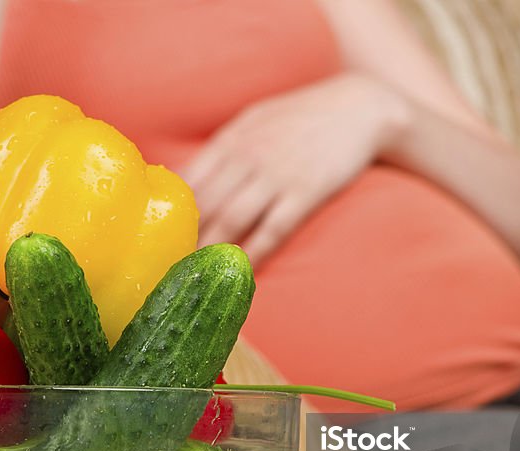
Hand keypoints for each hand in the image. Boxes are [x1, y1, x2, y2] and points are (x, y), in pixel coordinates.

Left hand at [182, 73, 410, 263]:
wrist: (359, 106)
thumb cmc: (301, 117)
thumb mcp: (254, 122)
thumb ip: (223, 150)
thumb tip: (186, 178)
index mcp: (231, 140)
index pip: (188, 181)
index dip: (171, 213)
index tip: (161, 239)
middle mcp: (248, 157)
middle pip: (204, 204)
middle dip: (186, 238)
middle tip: (172, 266)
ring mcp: (277, 175)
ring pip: (232, 219)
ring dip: (211, 250)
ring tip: (197, 275)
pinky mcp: (306, 192)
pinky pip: (273, 228)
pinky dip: (255, 252)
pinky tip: (241, 270)